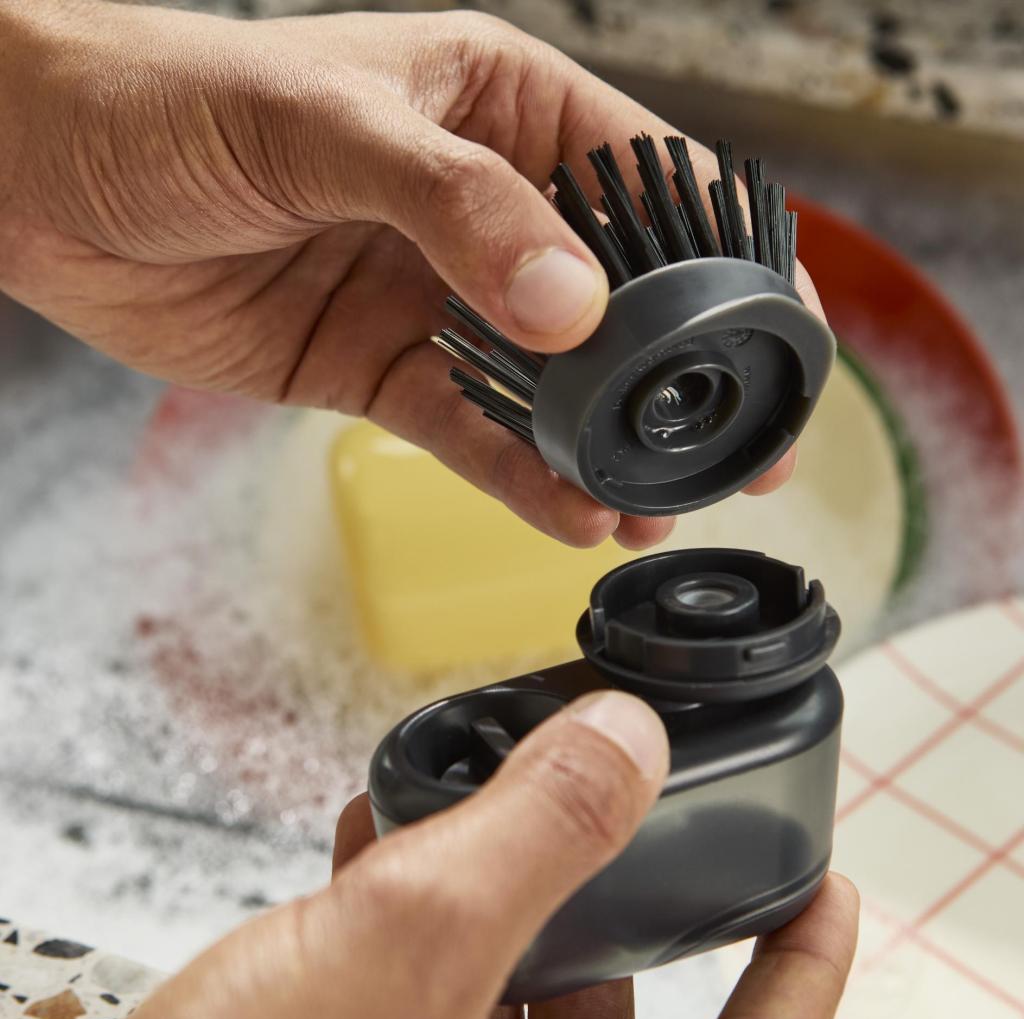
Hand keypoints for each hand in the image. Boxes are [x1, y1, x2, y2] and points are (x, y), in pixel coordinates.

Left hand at [0, 2, 818, 546]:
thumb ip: (459, 208)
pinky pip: (469, 430)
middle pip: (612, 303)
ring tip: (652, 509)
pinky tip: (566, 513)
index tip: (774, 332)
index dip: (719, 260)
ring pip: (546, 386)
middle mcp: (484, 210)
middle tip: (735, 456)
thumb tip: (573, 306)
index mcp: (501, 112)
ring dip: (600, 450)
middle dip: (673, 382)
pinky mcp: (384, 367)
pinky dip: (517, 475)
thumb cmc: (170, 101)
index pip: (646, 184)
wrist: (44, 179)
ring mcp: (438, 296)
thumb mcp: (326, 125)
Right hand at [130, 690, 857, 1018]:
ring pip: (508, 979)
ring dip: (491, 878)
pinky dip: (412, 902)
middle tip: (617, 797)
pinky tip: (368, 837)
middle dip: (606, 886)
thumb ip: (531, 836)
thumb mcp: (406, 946)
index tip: (830, 892)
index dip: (804, 976)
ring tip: (470, 796)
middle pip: (613, 1000)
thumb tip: (627, 740)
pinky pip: (423, 979)